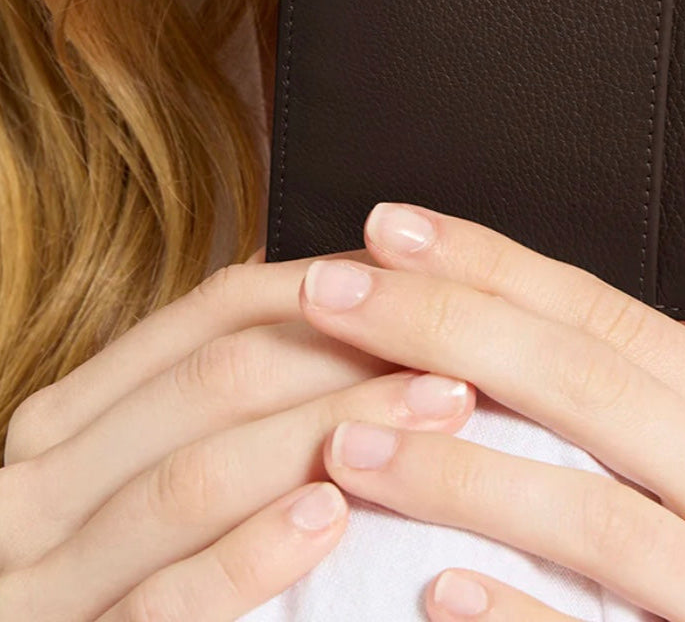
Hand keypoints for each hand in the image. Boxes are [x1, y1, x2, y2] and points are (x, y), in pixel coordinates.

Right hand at [0, 243, 474, 620]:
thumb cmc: (121, 568)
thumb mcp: (140, 461)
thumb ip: (209, 393)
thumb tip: (331, 283)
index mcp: (68, 419)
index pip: (210, 313)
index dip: (325, 289)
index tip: (421, 285)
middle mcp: (41, 482)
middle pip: (213, 384)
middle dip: (343, 359)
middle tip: (453, 355)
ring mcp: (46, 575)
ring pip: (195, 478)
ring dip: (325, 435)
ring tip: (432, 418)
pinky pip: (166, 599)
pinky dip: (252, 553)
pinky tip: (332, 519)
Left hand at [297, 203, 684, 621]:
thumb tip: (581, 331)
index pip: (612, 317)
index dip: (494, 267)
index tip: (393, 230)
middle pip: (585, 384)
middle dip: (445, 328)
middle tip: (333, 295)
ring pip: (589, 511)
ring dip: (454, 470)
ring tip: (344, 440)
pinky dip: (523, 619)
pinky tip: (436, 597)